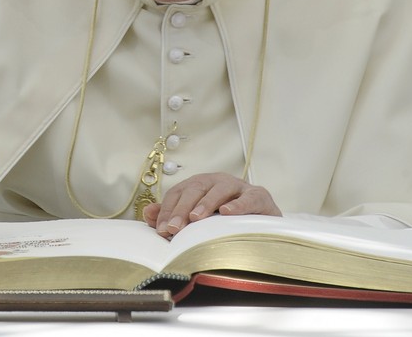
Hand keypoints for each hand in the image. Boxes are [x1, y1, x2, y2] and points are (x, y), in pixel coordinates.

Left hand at [141, 172, 280, 237]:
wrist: (263, 221)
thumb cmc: (226, 220)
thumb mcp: (198, 217)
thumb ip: (172, 215)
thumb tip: (148, 212)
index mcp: (201, 185)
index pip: (179, 192)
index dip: (169, 210)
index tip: (162, 230)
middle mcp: (218, 181)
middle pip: (196, 188)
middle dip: (182, 208)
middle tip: (173, 229)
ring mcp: (240, 187)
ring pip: (220, 189)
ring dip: (206, 203)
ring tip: (195, 218)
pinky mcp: (260, 196)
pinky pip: (249, 198)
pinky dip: (238, 204)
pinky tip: (227, 213)